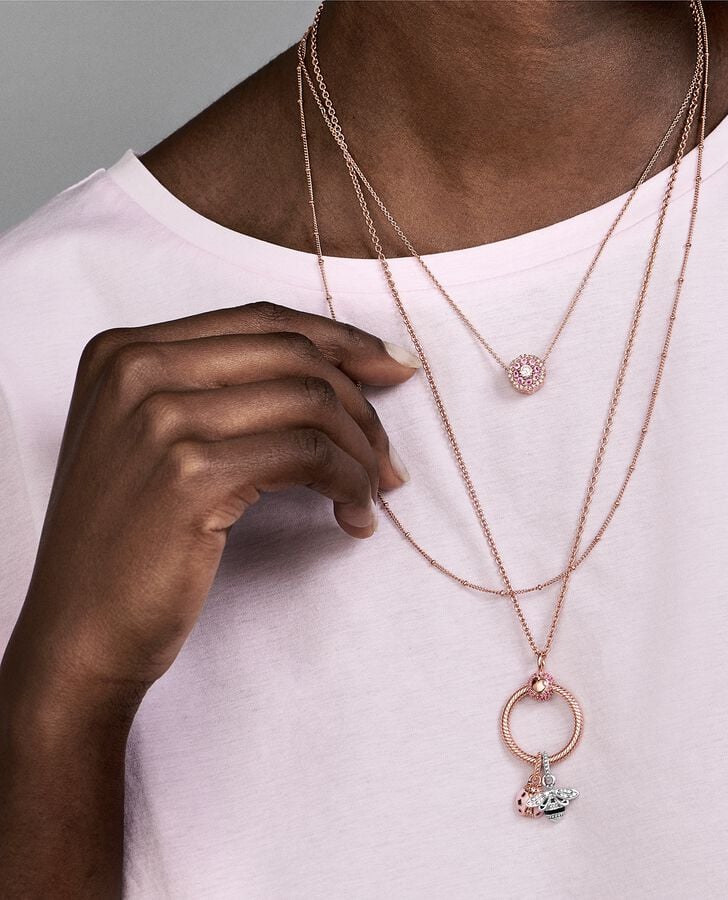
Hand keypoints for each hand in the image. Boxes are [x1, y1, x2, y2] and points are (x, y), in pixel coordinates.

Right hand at [1, 301, 419, 721]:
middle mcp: (138, 369)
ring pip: (311, 402)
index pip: (263, 322)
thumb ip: (221, 394)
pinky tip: (354, 515)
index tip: (394, 367)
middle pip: (294, 355)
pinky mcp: (191, 474)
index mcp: (126, 351)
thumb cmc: (130, 544)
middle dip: (361, 404)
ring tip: (374, 492)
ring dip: (362, 450)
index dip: (342, 341)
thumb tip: (334, 375)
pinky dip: (348, 482)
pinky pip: (308, 455)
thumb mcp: (155, 443)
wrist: (79, 633)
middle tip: (388, 456)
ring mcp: (161, 418)